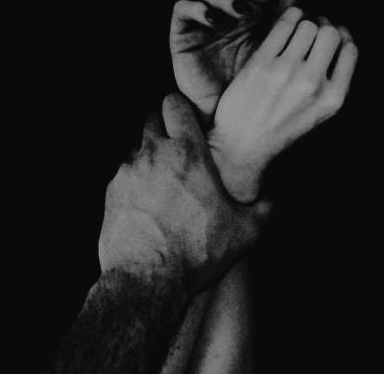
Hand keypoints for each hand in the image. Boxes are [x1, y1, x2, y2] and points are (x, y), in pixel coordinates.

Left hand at [99, 94, 270, 294]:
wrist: (148, 279)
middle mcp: (154, 154)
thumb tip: (272, 199)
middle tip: (178, 147)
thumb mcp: (245, 232)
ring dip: (151, 155)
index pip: (175, 104)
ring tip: (164, 180)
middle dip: (165, 126)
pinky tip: (147, 202)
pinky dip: (135, 179)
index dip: (182, 107)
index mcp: (188, 154)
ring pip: (138, 146)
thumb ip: (264, 209)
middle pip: (153, 118)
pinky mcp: (112, 190)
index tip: (190, 119)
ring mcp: (129, 171)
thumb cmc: (196, 251)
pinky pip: (124, 172)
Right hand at [170, 0, 295, 121]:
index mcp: (248, 14)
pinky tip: (213, 19)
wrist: (226, 114)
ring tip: (242, 11)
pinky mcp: (182, 32)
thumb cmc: (251, 85)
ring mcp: (203, 21)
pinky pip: (183, 8)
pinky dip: (197, 8)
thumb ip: (279, 19)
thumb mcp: (269, 51)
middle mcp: (225, 13)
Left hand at [208, 7, 358, 201]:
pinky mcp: (261, 64)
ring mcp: (286, 72)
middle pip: (331, 33)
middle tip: (313, 28)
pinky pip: (284, 25)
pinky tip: (287, 23)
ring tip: (297, 29)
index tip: (331, 36)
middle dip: (324, 26)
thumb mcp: (317, 114)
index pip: (351, 50)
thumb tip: (337, 38)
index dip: (342, 37)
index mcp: (332, 99)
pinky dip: (289, 17)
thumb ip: (331, 81)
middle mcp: (313, 84)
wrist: (243, 146)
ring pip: (308, 25)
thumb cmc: (279, 129)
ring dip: (305, 22)